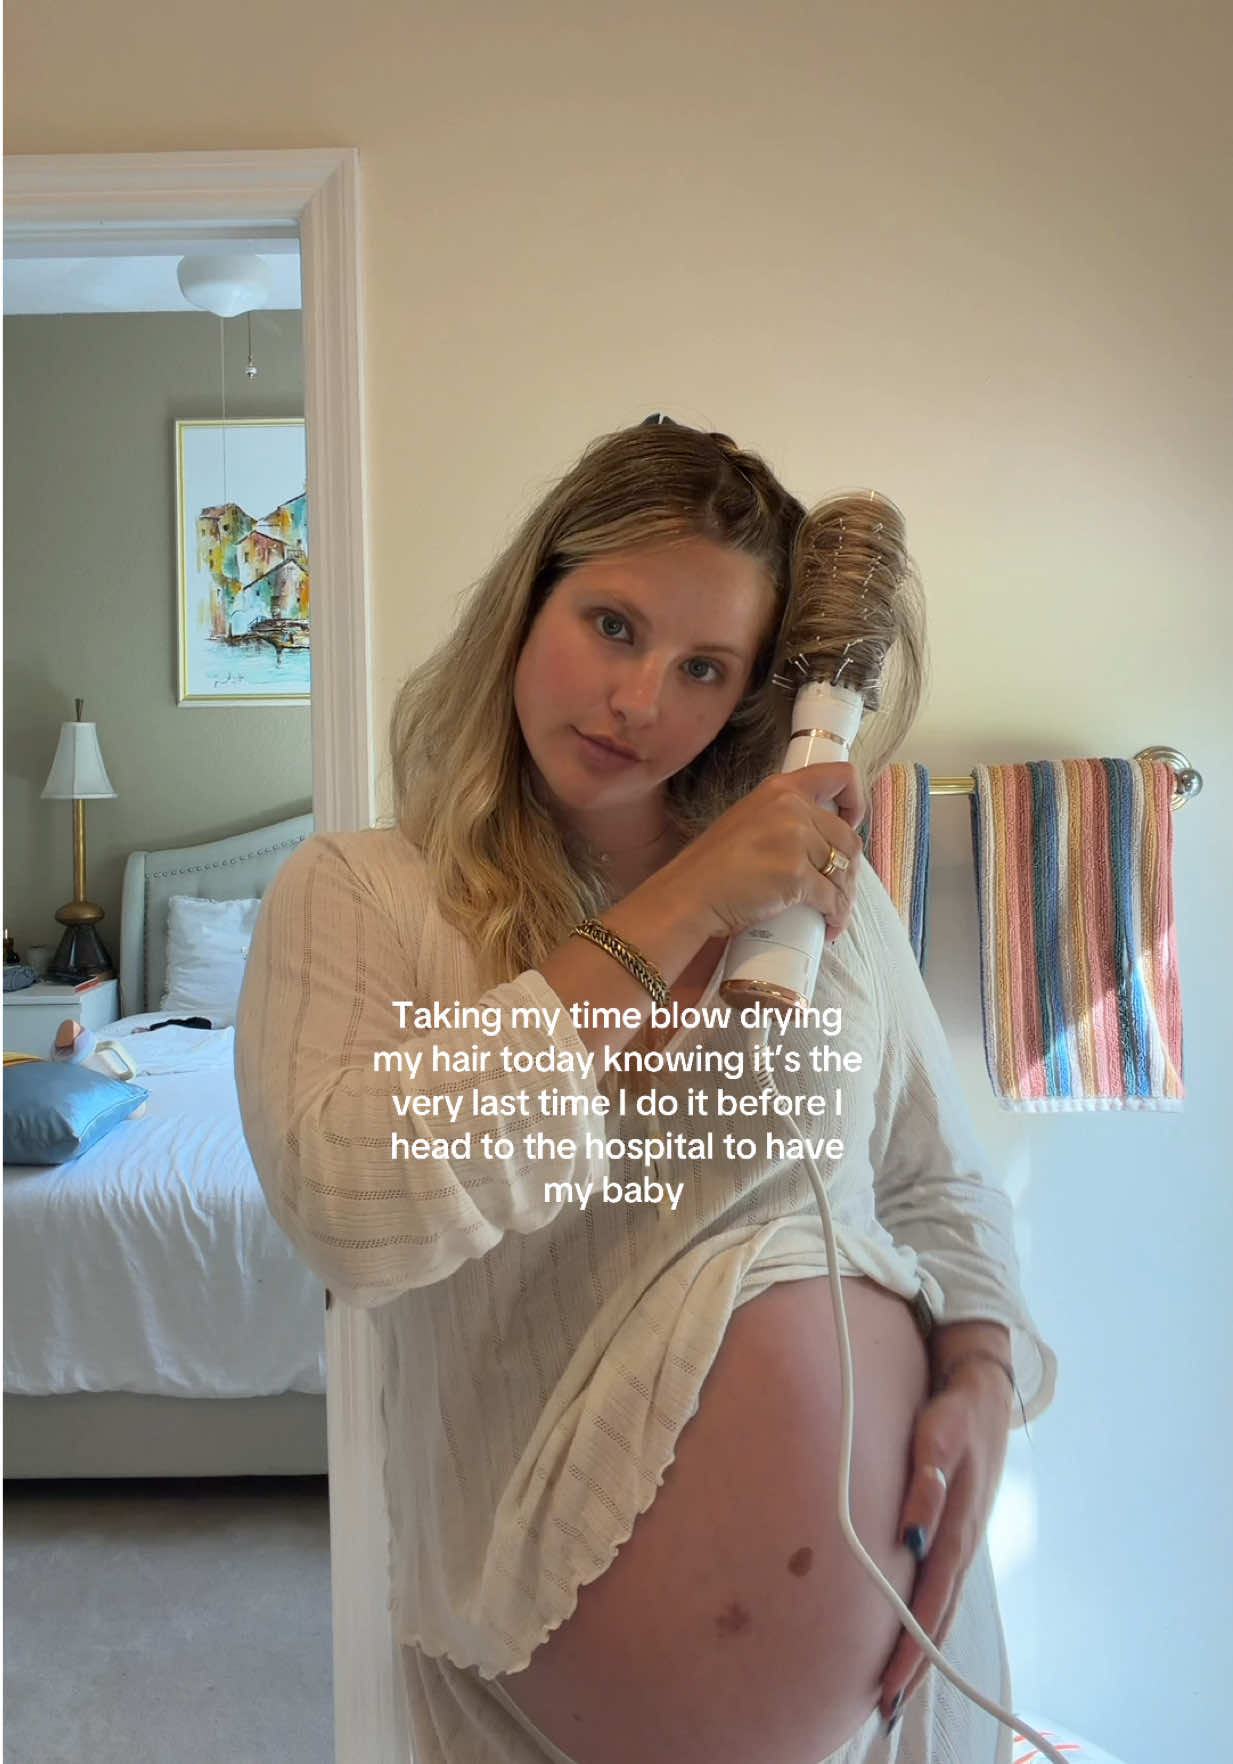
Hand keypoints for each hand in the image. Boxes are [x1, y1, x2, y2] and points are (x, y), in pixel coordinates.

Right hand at [656, 762, 865, 944]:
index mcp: (780, 789)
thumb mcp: (747, 821)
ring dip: (845, 896)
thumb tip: (816, 844)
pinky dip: (836, 916)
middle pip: (847, 837)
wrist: (689, 895)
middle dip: (849, 870)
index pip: (840, 776)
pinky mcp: (796, 875)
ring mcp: (795, 840)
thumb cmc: (712, 867)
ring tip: (833, 912)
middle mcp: (791, 808)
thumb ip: (782, 819)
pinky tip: (830, 926)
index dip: (857, 801)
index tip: (852, 822)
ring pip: (845, 870)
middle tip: (839, 889)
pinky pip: (833, 898)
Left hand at [878, 1355, 1013, 1726]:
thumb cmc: (953, 1413)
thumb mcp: (940, 1435)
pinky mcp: (954, 1534)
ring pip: (940, 1608)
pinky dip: (924, 1620)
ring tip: (893, 1693)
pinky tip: (908, 1638)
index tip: (888, 1686)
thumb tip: (912, 1533)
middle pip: (936, 1618)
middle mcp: (961, 1544)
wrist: (982, 1392)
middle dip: (912, 1666)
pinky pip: (939, 1588)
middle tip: (884, 1711)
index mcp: (957, 1527)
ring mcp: (961, 1542)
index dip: (910, 1646)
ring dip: (919, 1651)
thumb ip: (927, 1479)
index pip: (930, 1601)